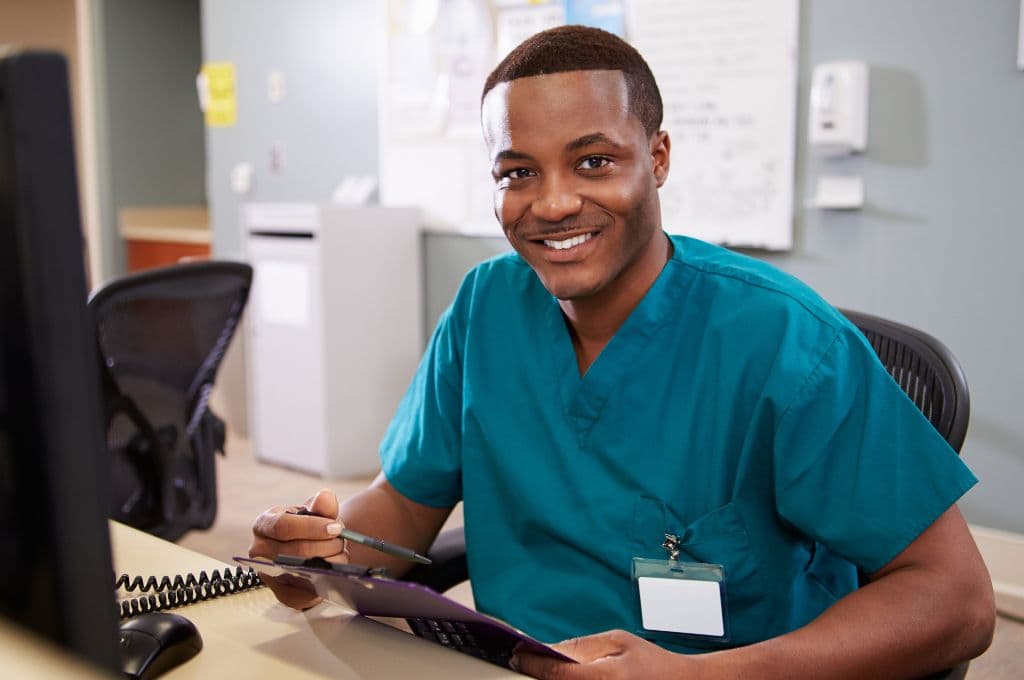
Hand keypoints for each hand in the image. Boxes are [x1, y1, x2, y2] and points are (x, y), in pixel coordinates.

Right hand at [249, 488, 348, 609]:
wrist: (309, 546)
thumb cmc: (309, 526)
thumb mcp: (314, 511)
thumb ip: (322, 505)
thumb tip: (325, 497)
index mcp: (263, 525)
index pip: (283, 527)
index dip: (312, 527)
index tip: (335, 528)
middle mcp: (260, 551)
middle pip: (296, 551)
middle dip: (327, 545)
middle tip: (341, 541)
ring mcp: (269, 575)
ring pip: (304, 572)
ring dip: (330, 562)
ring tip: (339, 552)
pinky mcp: (284, 594)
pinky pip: (308, 593)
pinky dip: (326, 580)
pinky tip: (335, 570)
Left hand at [512, 630, 701, 679]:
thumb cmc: (652, 662)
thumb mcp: (618, 642)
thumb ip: (582, 647)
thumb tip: (549, 649)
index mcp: (605, 677)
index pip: (556, 673)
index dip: (531, 663)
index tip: (514, 654)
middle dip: (538, 674)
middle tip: (521, 662)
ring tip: (539, 670)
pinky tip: (560, 677)